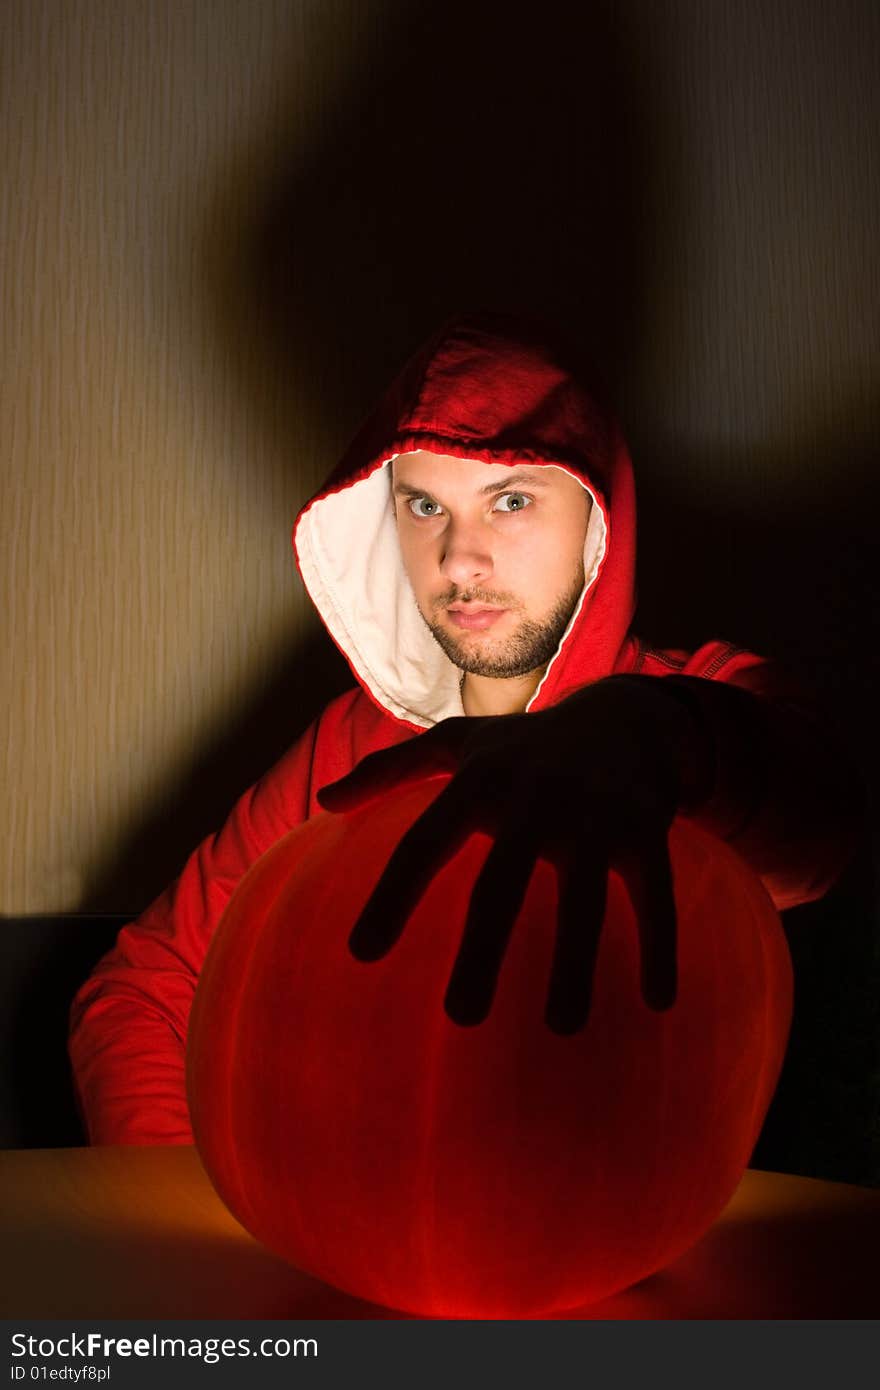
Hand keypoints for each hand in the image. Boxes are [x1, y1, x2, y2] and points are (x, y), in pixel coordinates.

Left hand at [318, 676, 711, 1034]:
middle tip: (461, 1018)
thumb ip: (388, 770)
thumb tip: (321, 804)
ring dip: (576, 965)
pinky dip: (661, 947)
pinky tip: (658, 1004)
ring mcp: (595, 816)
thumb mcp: (457, 743)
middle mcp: (536, 798)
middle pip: (502, 885)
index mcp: (480, 782)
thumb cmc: (524, 744)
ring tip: (562, 1028)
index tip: (362, 954)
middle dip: (483, 950)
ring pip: (584, 901)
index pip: (425, 843)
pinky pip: (655, 897)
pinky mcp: (646, 832)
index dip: (393, 896)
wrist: (624, 717)